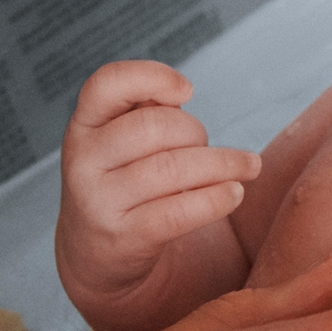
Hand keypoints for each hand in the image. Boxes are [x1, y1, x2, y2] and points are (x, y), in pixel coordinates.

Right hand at [57, 59, 258, 330]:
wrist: (95, 254)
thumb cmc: (124, 180)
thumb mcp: (121, 141)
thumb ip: (146, 111)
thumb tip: (180, 93)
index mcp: (84, 125)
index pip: (105, 84)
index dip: (150, 76)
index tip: (187, 90)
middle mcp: (83, 160)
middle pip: (154, 126)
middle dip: (196, 131)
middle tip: (208, 144)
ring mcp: (99, 201)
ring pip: (172, 168)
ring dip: (223, 164)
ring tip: (248, 166)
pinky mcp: (124, 237)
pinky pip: (179, 212)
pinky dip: (216, 198)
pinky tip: (235, 192)